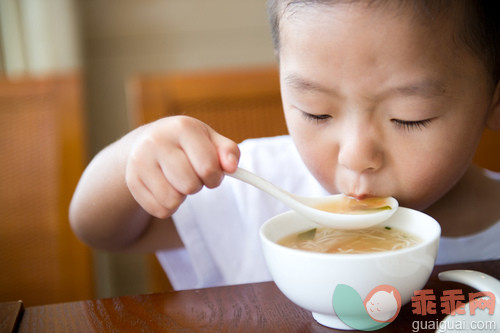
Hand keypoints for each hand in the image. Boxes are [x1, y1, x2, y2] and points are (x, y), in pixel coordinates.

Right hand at [125, 116, 239, 217]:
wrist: (148, 141)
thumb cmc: (188, 143)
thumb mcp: (210, 140)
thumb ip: (228, 151)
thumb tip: (231, 167)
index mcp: (182, 128)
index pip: (207, 167)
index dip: (216, 177)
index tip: (212, 173)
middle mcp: (157, 141)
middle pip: (189, 186)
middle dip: (198, 186)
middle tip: (194, 176)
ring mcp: (140, 161)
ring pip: (173, 200)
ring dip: (182, 197)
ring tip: (179, 181)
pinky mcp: (132, 181)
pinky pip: (159, 210)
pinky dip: (169, 206)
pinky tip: (166, 188)